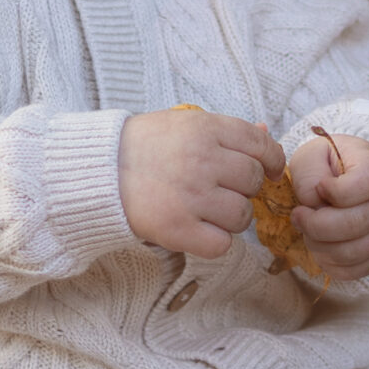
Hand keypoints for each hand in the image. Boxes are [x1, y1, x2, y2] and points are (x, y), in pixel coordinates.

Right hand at [119, 108, 289, 258]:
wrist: (97, 171)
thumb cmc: (141, 146)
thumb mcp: (182, 125)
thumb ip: (224, 131)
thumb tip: (265, 133)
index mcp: (205, 129)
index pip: (261, 146)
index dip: (271, 160)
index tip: (267, 170)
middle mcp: (202, 160)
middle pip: (253, 181)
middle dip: (242, 188)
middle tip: (218, 188)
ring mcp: (191, 196)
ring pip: (242, 216)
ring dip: (230, 217)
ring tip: (204, 209)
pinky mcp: (178, 229)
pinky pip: (222, 244)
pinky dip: (214, 241)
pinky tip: (197, 229)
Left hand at [289, 132, 368, 279]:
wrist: (344, 177)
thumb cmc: (326, 165)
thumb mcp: (312, 155)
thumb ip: (309, 174)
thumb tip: (314, 204)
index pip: (367, 184)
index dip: (336, 191)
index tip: (319, 187)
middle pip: (357, 224)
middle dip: (317, 225)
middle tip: (298, 216)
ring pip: (355, 252)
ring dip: (320, 246)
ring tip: (307, 231)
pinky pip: (356, 270)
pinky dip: (330, 263)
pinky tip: (318, 247)